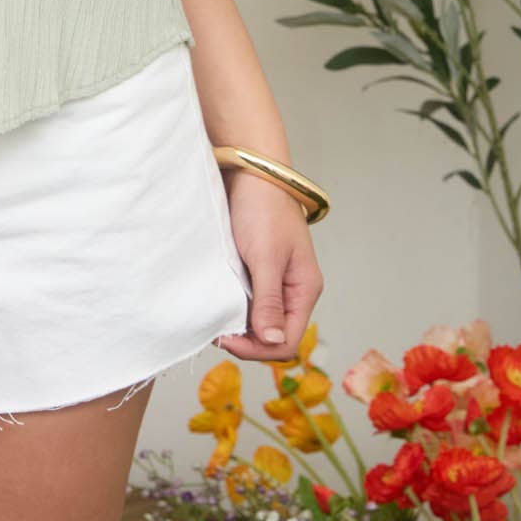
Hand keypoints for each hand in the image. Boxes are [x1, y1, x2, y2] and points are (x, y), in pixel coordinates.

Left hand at [213, 170, 323, 366]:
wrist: (252, 172)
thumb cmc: (263, 209)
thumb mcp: (265, 257)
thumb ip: (269, 301)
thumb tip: (271, 342)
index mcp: (304, 290)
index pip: (286, 341)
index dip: (257, 348)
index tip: (226, 339)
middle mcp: (294, 290)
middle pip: (274, 336)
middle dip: (247, 340)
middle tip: (216, 332)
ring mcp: (277, 281)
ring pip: (261, 321)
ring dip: (240, 325)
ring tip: (215, 319)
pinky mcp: (260, 270)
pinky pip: (251, 301)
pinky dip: (236, 308)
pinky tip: (219, 303)